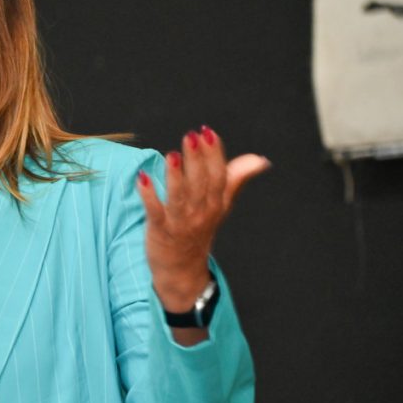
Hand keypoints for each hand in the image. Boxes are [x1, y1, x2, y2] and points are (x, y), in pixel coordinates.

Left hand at [137, 126, 269, 313]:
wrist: (182, 270)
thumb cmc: (200, 230)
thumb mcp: (221, 205)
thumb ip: (236, 179)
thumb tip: (260, 160)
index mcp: (216, 203)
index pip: (219, 175)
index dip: (214, 154)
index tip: (208, 132)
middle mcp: (201, 212)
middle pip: (201, 183)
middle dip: (197, 159)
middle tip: (191, 136)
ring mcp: (180, 223)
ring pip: (180, 197)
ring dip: (176, 176)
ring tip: (172, 155)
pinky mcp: (160, 231)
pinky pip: (155, 212)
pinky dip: (149, 195)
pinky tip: (142, 177)